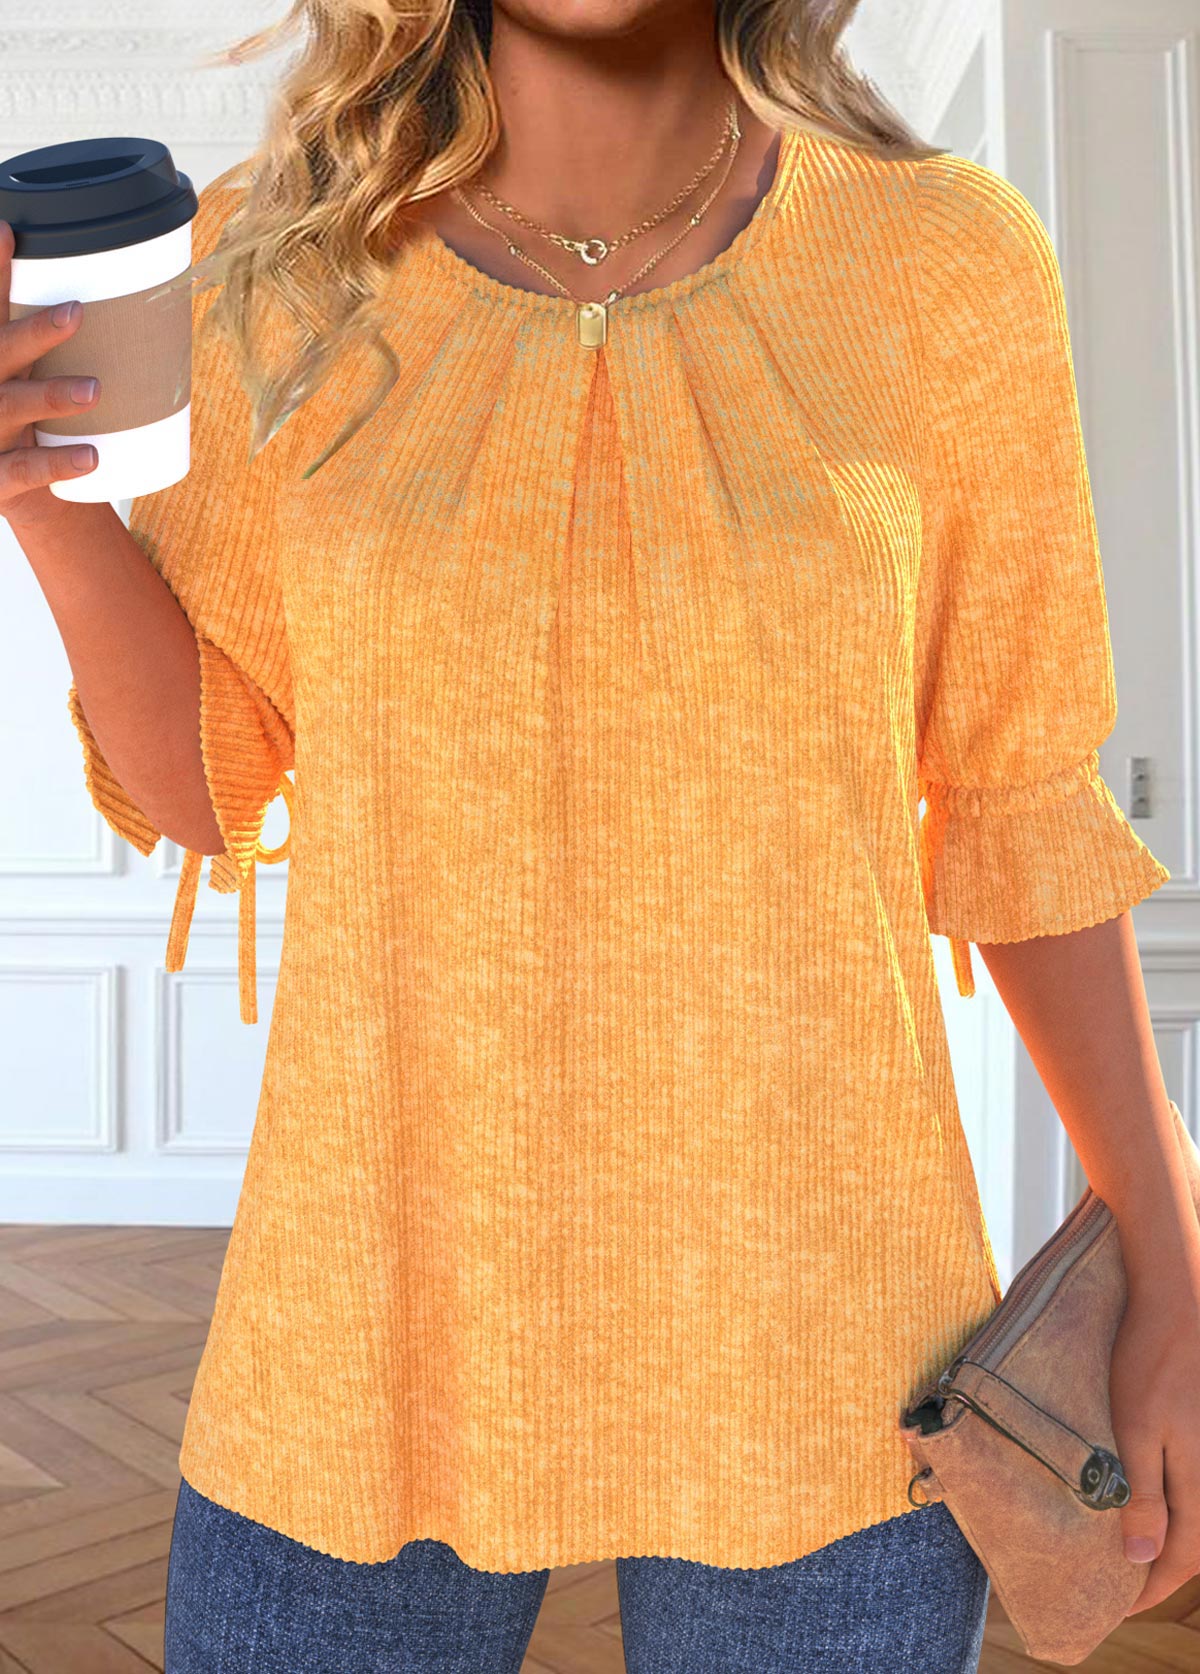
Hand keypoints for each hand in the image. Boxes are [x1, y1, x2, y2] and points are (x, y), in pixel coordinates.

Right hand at [0, 217, 101, 529]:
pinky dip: (58, 463)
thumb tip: (118, 299)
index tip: (6, 231)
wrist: (19, 496)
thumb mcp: (35, 381)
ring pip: (10, 406)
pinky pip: (24, 471)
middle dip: (34, 332)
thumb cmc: (33, 427)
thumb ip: (53, 344)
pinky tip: (91, 457)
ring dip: (51, 395)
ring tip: (95, 389)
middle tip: (76, 313)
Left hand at [1110, 1272, 1199, 1613]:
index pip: (1180, 1559)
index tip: (1117, 1604)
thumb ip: (1145, 1495)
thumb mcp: (1137, 1429)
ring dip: (1176, 1537)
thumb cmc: (1152, 1360)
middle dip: (1162, 1568)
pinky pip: (1199, 1483)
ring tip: (1140, 1546)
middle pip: (1196, 1543)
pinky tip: (1163, 1498)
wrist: (1182, 1299)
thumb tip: (1142, 1558)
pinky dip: (1183, 1504)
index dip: (1149, 1586)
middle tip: (1126, 1584)